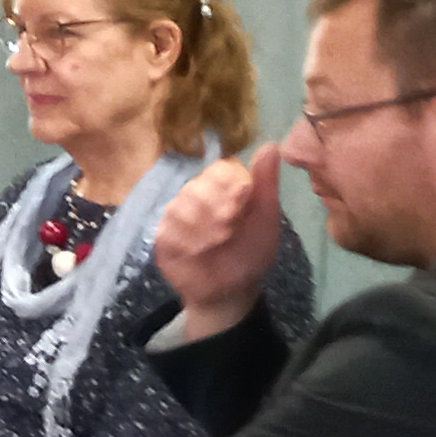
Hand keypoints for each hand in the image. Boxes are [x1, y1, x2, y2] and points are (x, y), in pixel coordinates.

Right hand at [154, 152, 289, 340]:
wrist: (231, 291)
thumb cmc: (251, 252)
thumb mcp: (266, 218)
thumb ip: (266, 183)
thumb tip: (271, 145)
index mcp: (223, 187)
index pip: (219, 168)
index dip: (228, 183)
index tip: (242, 201)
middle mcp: (197, 195)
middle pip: (197, 185)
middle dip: (216, 207)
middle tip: (230, 227)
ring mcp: (177, 214)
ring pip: (181, 205)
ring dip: (204, 226)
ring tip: (217, 242)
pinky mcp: (163, 235)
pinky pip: (169, 228)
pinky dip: (188, 240)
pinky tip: (198, 251)